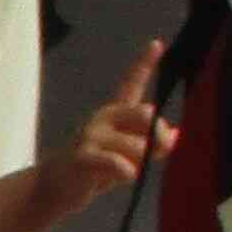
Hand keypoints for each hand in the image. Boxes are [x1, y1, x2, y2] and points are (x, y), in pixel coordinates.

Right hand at [44, 43, 171, 217]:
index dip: (145, 63)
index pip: (131, 83)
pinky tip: (128, 175)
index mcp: (115, 115)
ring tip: (132, 173)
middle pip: (144, 115)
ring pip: (135, 145)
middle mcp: (103, 118)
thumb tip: (175, 135)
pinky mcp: (82, 155)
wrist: (56, 187)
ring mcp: (91, 135)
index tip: (157, 44)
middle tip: (163, 151)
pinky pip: (113, 161)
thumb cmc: (95, 171)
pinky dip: (126, 170)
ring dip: (141, 161)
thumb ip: (152, 145)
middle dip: (158, 135)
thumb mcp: (128, 157)